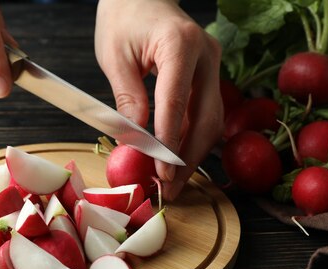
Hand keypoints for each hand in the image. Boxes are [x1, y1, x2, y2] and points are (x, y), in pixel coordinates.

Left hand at [95, 0, 223, 199]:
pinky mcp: (209, 75)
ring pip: (212, 120)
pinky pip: (205, 113)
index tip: (162, 174)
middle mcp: (207, 55)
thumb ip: (127, 97)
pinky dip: (190, 139)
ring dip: (193, 154)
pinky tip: (177, 161)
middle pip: (207, 118)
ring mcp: (212, 65)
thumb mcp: (114, 56)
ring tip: (173, 183)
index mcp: (180, 44)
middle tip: (171, 189)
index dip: (171, 142)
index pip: (177, 102)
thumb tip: (135, 141)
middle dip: (189, 159)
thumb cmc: (123, 19)